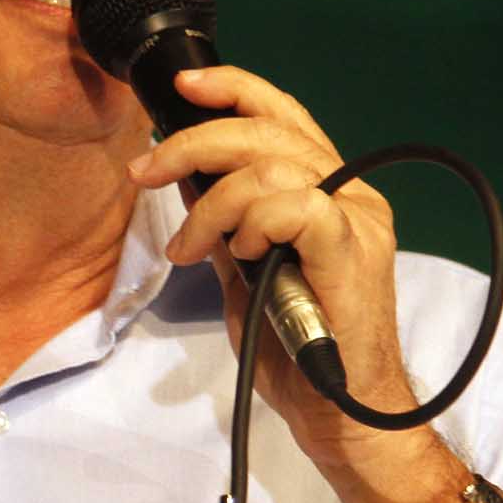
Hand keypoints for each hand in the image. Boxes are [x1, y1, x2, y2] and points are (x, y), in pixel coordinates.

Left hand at [126, 66, 467, 502]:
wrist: (340, 414)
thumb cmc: (296, 350)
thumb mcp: (243, 274)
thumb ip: (224, 225)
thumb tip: (182, 180)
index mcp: (327, 192)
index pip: (282, 115)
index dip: (234, 88)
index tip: (180, 88)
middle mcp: (350, 195)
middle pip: (270, 129)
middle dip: (192, 141)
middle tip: (144, 173)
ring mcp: (358, 221)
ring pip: (274, 165)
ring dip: (212, 202)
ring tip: (189, 248)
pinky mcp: (355, 252)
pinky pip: (296, 206)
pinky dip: (253, 223)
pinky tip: (241, 256)